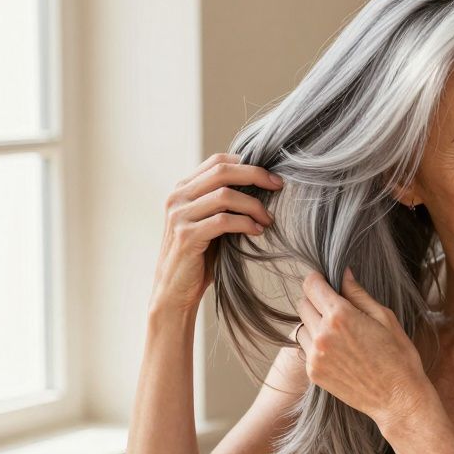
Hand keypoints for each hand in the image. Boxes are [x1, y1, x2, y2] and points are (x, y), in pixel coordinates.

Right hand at [150, 152, 282, 313]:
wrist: (175, 291)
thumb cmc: (198, 257)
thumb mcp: (210, 222)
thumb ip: (224, 203)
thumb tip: (262, 185)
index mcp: (182, 189)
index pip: (217, 161)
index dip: (248, 164)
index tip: (272, 177)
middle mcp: (177, 197)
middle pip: (222, 172)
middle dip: (255, 175)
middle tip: (278, 186)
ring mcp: (179, 216)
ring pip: (225, 196)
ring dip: (253, 205)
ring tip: (268, 218)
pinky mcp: (186, 235)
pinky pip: (223, 221)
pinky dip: (245, 223)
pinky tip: (257, 231)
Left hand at [293, 267, 434, 429]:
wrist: (398, 400)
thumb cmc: (399, 357)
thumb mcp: (384, 317)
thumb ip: (358, 294)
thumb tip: (343, 273)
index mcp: (340, 316)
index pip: (311, 285)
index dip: (318, 279)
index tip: (326, 281)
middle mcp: (322, 335)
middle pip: (303, 304)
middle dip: (316, 300)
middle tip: (335, 306)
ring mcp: (315, 356)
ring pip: (302, 327)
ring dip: (314, 323)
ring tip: (339, 332)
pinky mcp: (313, 374)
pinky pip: (306, 349)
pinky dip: (316, 344)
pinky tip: (338, 350)